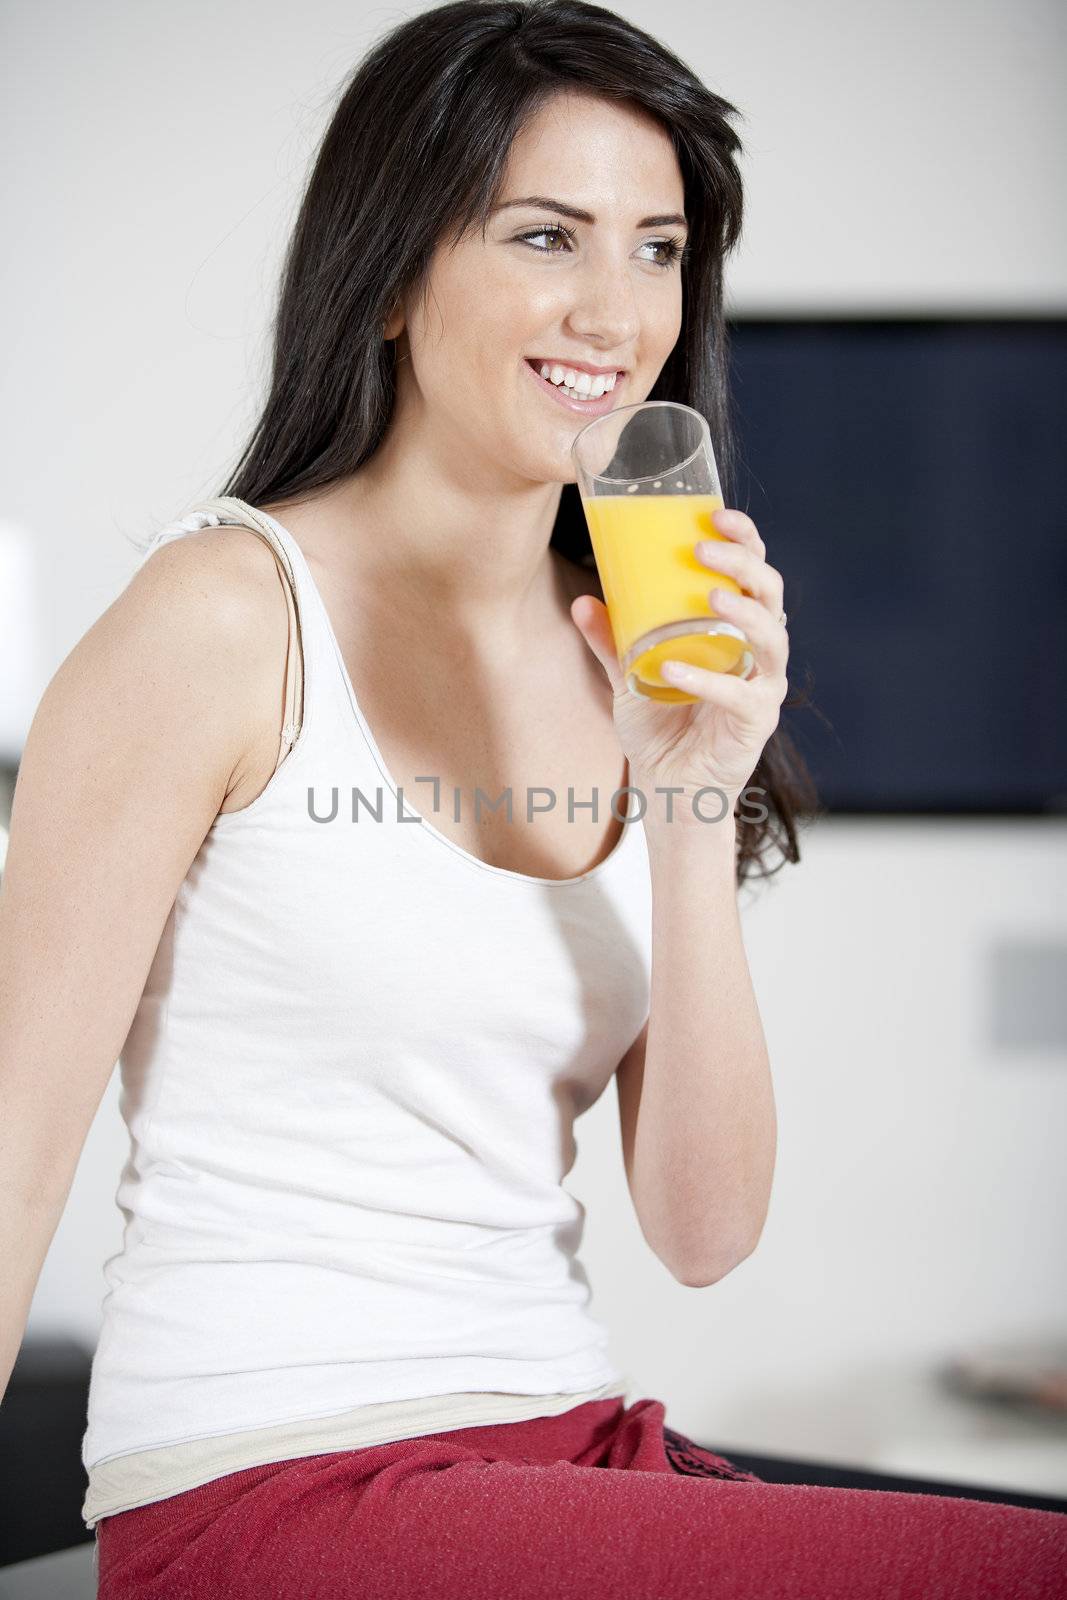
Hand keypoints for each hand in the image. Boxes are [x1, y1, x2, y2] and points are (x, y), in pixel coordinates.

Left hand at [569, 508, 789, 812]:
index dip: (745, 539)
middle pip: (771, 593)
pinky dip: (707, 681)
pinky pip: (739, 695)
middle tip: (704, 549)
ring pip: (773, 637)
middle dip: (744, 564)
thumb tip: (582, 601)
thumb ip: (611, 641)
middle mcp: (760, 652)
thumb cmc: (659, 728)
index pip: (754, 572)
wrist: (669, 790)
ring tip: (708, 596)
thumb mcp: (627, 677)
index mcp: (739, 629)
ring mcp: (764, 687)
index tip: (716, 515)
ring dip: (743, 612)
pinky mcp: (756, 723)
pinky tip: (673, 670)